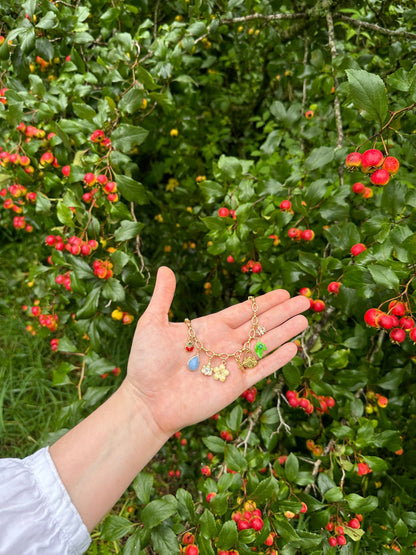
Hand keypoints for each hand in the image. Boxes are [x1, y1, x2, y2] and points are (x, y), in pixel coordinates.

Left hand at [125, 266, 308, 437]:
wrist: (146, 401)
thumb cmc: (146, 363)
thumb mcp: (152, 324)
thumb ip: (163, 297)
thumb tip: (165, 268)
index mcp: (210, 328)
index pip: (244, 311)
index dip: (265, 302)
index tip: (284, 292)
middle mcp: (225, 344)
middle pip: (260, 324)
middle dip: (283, 312)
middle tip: (306, 299)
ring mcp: (231, 364)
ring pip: (265, 344)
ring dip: (285, 332)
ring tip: (306, 320)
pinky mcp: (234, 385)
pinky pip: (260, 370)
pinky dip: (276, 360)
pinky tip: (293, 348)